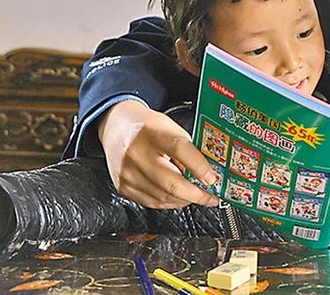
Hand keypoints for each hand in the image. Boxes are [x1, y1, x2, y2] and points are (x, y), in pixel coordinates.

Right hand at [98, 100, 218, 208]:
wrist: (116, 127)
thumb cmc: (147, 127)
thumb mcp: (171, 127)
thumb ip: (187, 149)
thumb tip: (206, 173)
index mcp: (153, 132)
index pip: (180, 149)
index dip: (199, 167)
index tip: (212, 179)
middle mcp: (137, 153)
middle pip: (171, 183)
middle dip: (196, 195)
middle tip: (210, 198)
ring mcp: (128, 173)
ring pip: (163, 197)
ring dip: (184, 200)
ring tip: (196, 196)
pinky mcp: (123, 187)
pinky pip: (152, 203)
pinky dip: (169, 203)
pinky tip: (178, 198)